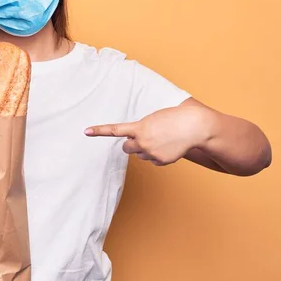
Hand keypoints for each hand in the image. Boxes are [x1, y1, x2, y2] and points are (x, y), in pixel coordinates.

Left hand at [85, 105, 209, 165]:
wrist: (194, 126)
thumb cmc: (174, 118)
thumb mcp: (154, 119)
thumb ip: (141, 129)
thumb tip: (136, 144)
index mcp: (139, 128)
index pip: (115, 130)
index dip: (99, 131)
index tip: (86, 131)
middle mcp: (142, 142)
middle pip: (127, 148)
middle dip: (132, 144)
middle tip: (144, 138)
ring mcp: (151, 153)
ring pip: (141, 155)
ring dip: (147, 149)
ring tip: (162, 140)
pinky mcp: (160, 161)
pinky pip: (153, 161)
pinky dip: (159, 156)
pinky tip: (169, 147)